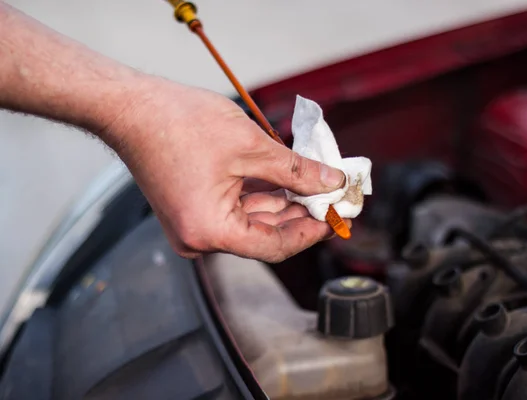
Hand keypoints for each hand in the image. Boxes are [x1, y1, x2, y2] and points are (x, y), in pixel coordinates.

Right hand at [101, 77, 346, 261]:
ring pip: (252, 221)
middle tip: (331, 195)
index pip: (275, 246)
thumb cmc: (178, 123)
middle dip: (300, 213)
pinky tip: (285, 179)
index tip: (335, 216)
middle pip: (264, 235)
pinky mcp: (192, 210)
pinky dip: (260, 195)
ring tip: (313, 182)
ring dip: (283, 202)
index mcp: (210, 232)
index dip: (311, 232)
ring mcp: (193, 226)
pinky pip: (235, 209)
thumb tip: (330, 183)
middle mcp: (198, 238)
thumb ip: (296, 171)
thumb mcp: (251, 146)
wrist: (131, 108)